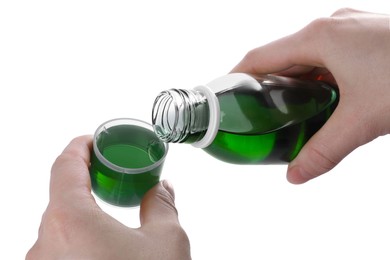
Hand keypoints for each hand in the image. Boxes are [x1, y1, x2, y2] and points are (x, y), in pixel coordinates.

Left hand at [26, 136, 190, 259]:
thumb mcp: (166, 241)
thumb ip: (161, 205)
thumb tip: (162, 189)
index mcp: (70, 220)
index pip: (65, 165)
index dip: (79, 147)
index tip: (92, 141)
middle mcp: (45, 243)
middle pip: (61, 197)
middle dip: (87, 183)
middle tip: (112, 178)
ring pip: (59, 228)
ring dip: (84, 216)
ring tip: (112, 219)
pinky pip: (58, 252)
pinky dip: (79, 242)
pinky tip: (104, 251)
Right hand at [232, 8, 389, 183]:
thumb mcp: (363, 119)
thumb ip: (325, 149)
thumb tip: (297, 174)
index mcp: (319, 37)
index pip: (259, 58)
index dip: (236, 76)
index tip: (223, 94)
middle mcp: (331, 27)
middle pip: (282, 57)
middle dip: (266, 85)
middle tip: (256, 112)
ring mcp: (350, 28)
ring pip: (307, 56)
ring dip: (294, 81)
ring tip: (288, 109)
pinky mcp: (365, 35)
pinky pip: (328, 55)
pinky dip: (318, 76)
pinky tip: (325, 96)